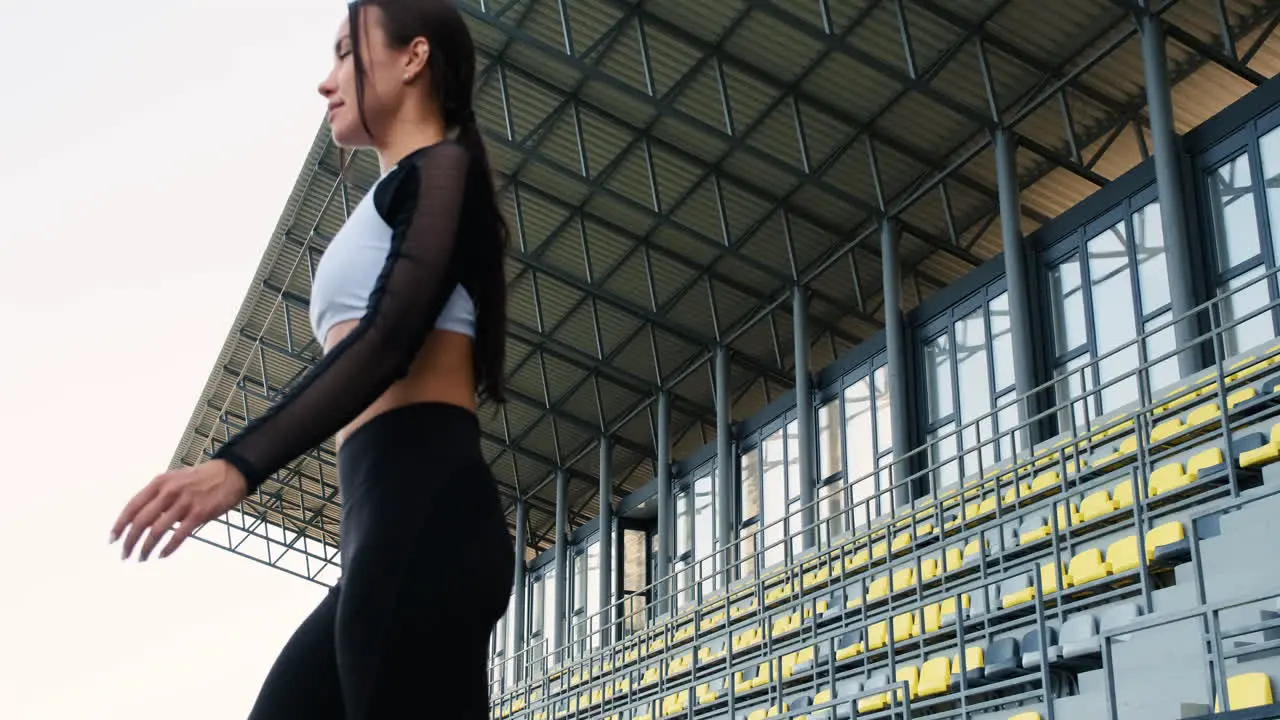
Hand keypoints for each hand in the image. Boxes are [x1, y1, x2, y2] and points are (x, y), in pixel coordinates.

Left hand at [110, 459, 247, 561]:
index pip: (132, 506)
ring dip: (146, 548)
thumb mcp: (174, 480)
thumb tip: (142, 519)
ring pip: (158, 530)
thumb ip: (158, 496)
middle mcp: (169, 492)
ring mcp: (185, 502)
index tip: (112, 540)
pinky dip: (168, 548)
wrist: (231, 472)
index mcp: (159, 483)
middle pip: (141, 521)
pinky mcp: (200, 513)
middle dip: (130, 541)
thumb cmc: (201, 478)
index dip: (120, 525)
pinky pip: (179, 535)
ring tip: (142, 558)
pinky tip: (162, 555)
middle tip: (125, 555)